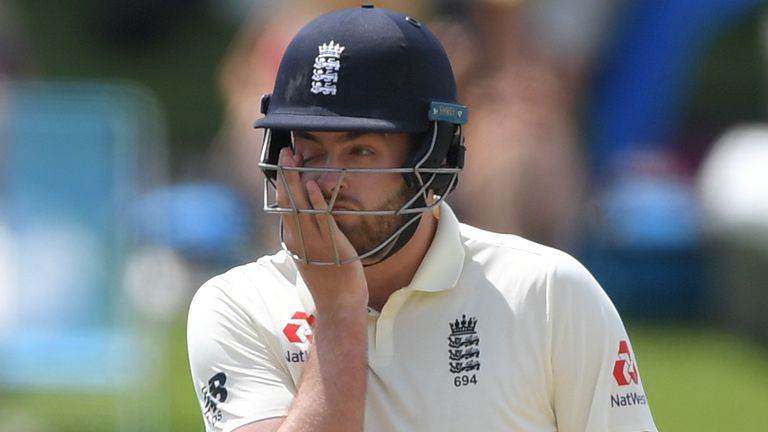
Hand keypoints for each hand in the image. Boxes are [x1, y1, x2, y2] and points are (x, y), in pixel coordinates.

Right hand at [276, 147, 367, 311]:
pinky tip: (315, 185)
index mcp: (293, 240)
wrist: (339, 304)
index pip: (284, 205)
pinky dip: (317, 201)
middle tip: (284, 151)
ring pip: (302, 205)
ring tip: (294, 159)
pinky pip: (322, 220)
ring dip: (297, 180)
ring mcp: (314, 242)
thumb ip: (307, 236)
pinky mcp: (331, 245)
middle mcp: (299, 239)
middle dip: (286, 174)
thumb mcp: (312, 255)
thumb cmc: (329, 281)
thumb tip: (308, 218)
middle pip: (288, 200)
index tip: (283, 162)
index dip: (283, 182)